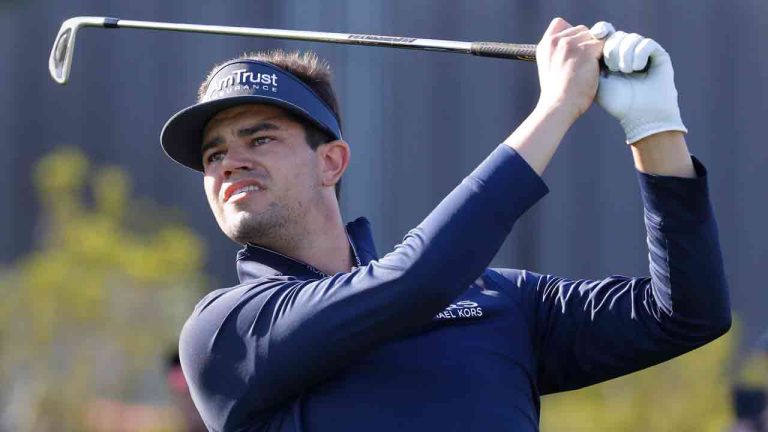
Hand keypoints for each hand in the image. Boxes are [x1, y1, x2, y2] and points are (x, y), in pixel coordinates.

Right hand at [535, 18, 603, 122]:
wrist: (558, 106)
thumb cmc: (557, 94)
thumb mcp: (550, 68)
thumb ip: (560, 52)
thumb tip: (583, 43)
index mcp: (545, 45)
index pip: (560, 23)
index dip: (571, 34)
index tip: (574, 51)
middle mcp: (556, 41)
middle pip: (581, 30)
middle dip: (586, 44)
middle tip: (584, 64)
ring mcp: (570, 45)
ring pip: (593, 36)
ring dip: (596, 50)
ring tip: (591, 68)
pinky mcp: (585, 51)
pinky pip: (604, 44)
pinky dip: (605, 55)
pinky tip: (599, 68)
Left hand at [591, 22, 687, 143]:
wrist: (641, 115)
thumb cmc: (618, 102)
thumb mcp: (597, 81)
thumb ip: (591, 61)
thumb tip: (587, 40)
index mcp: (611, 57)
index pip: (606, 34)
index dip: (601, 30)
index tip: (596, 34)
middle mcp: (628, 53)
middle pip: (617, 35)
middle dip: (611, 49)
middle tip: (613, 68)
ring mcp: (644, 53)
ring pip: (631, 37)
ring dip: (625, 54)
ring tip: (625, 71)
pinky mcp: (659, 55)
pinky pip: (647, 43)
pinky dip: (639, 54)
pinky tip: (636, 68)